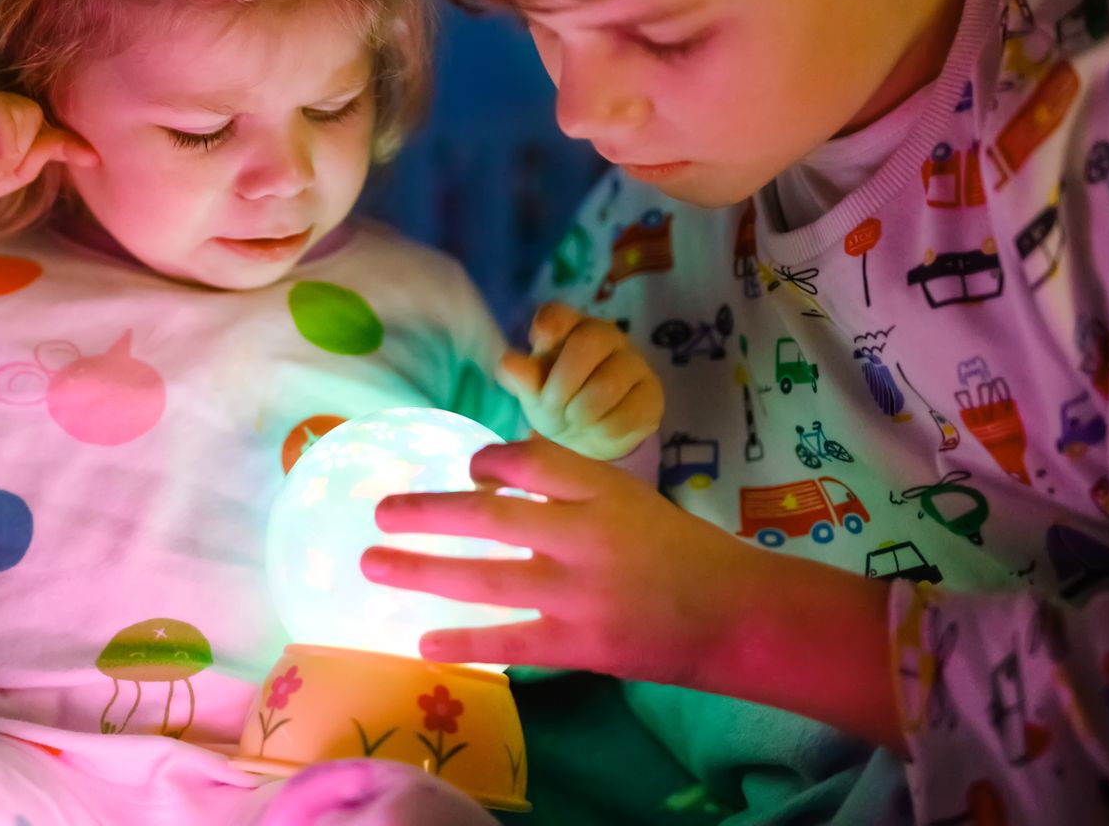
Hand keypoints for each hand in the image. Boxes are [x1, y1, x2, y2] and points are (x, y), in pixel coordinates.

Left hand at [360, 437, 754, 685]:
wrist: (736, 616)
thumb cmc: (680, 551)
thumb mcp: (629, 497)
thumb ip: (568, 484)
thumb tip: (491, 474)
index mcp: (602, 490)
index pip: (528, 462)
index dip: (487, 462)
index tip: (465, 469)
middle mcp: (585, 535)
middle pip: (488, 516)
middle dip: (425, 513)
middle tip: (379, 510)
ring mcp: (579, 593)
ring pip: (484, 577)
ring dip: (421, 571)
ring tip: (372, 564)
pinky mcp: (580, 644)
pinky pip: (510, 641)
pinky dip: (464, 641)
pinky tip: (421, 641)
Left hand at [499, 302, 661, 458]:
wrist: (588, 434)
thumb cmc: (556, 399)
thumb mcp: (533, 390)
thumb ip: (521, 376)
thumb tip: (508, 362)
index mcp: (569, 327)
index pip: (559, 313)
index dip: (550, 322)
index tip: (541, 338)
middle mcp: (605, 335)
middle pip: (587, 342)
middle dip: (562, 383)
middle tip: (550, 407)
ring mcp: (634, 362)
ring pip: (607, 384)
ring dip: (580, 412)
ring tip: (573, 420)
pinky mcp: (652, 395)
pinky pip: (626, 414)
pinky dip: (603, 430)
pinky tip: (598, 428)